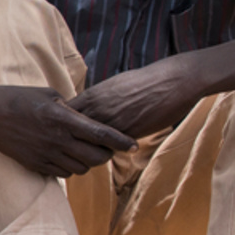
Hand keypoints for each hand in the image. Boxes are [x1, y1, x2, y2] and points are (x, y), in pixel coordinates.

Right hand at [0, 84, 135, 178]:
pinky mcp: (35, 164)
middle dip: (106, 154)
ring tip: (85, 150)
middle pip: (95, 158)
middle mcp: (55, 139)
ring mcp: (44, 154)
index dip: (121, 141)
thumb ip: (72, 109)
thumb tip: (90, 119)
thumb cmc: (17, 97)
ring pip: (81, 168)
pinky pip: (64, 174)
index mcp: (61, 118)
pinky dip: (72, 167)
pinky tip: (68, 156)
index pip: (100, 134)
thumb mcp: (49, 94)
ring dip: (89, 162)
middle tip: (106, 146)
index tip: (133, 145)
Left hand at [66, 56, 205, 138]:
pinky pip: (109, 149)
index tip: (66, 129)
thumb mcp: (113, 85)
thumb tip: (89, 105)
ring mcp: (110, 124)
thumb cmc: (144, 81)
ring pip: (88, 145)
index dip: (64, 124)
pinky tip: (110, 152)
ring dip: (88, 150)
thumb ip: (98, 98)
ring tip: (89, 154)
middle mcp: (96, 110)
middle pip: (71, 132)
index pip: (65, 114)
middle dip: (70, 141)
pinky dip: (107, 152)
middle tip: (73, 147)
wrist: (170, 83)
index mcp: (91, 96)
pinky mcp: (126, 135)